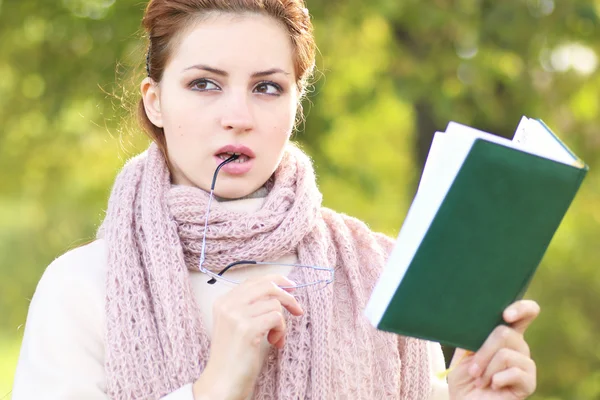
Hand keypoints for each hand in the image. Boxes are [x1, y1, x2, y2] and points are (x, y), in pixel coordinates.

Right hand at [193, 275, 303, 399]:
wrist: (222, 381)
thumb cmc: (234, 355)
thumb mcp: (237, 324)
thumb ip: (252, 306)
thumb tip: (281, 289)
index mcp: (223, 301)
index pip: (254, 281)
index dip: (276, 281)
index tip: (291, 288)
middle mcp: (228, 304)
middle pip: (267, 286)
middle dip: (287, 296)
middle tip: (297, 309)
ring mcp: (236, 315)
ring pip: (274, 303)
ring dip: (282, 322)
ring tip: (276, 338)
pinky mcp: (247, 328)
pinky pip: (277, 317)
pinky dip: (281, 330)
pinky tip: (274, 343)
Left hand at [448, 300, 539, 399]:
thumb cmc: (465, 378)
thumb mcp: (463, 352)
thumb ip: (473, 335)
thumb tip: (476, 320)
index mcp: (504, 334)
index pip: (525, 313)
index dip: (521, 308)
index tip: (506, 315)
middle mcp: (519, 346)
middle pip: (505, 333)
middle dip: (483, 352)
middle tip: (472, 369)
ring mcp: (525, 364)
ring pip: (506, 354)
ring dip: (486, 369)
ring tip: (480, 380)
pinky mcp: (529, 382)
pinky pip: (515, 372)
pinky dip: (497, 379)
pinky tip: (493, 386)